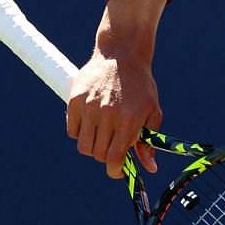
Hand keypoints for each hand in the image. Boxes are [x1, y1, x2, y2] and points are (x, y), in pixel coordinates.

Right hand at [65, 43, 162, 179]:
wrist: (122, 53)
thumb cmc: (140, 85)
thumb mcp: (152, 111)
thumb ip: (149, 141)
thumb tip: (150, 169)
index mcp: (128, 119)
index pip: (114, 158)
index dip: (115, 170)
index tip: (118, 170)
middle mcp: (107, 115)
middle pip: (98, 154)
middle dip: (106, 156)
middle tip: (112, 146)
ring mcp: (88, 107)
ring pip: (83, 146)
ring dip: (92, 146)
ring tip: (101, 135)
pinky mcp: (75, 100)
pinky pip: (72, 131)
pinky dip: (80, 132)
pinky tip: (90, 123)